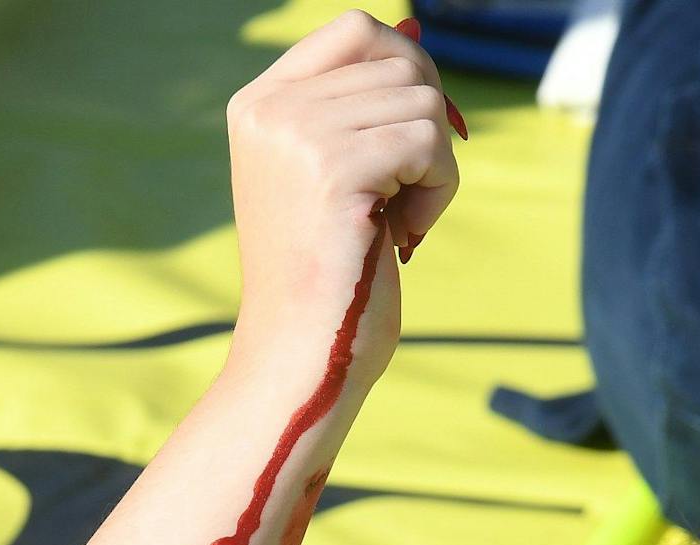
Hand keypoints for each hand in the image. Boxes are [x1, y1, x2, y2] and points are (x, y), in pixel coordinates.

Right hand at [227, 10, 464, 375]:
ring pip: (422, 102)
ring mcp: (298, 134)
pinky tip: (405, 238)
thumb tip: (415, 33)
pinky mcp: (334, 169)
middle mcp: (272, 109)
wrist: (304, 357)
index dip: (408, 72)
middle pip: (399, 64)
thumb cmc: (331, 279)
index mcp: (260, 104)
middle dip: (426, 131)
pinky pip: (430, 145)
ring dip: (435, 168)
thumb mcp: (339, 176)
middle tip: (406, 198)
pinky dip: (438, 192)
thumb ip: (364, 107)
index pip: (356, 30)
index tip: (414, 142)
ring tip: (400, 224)